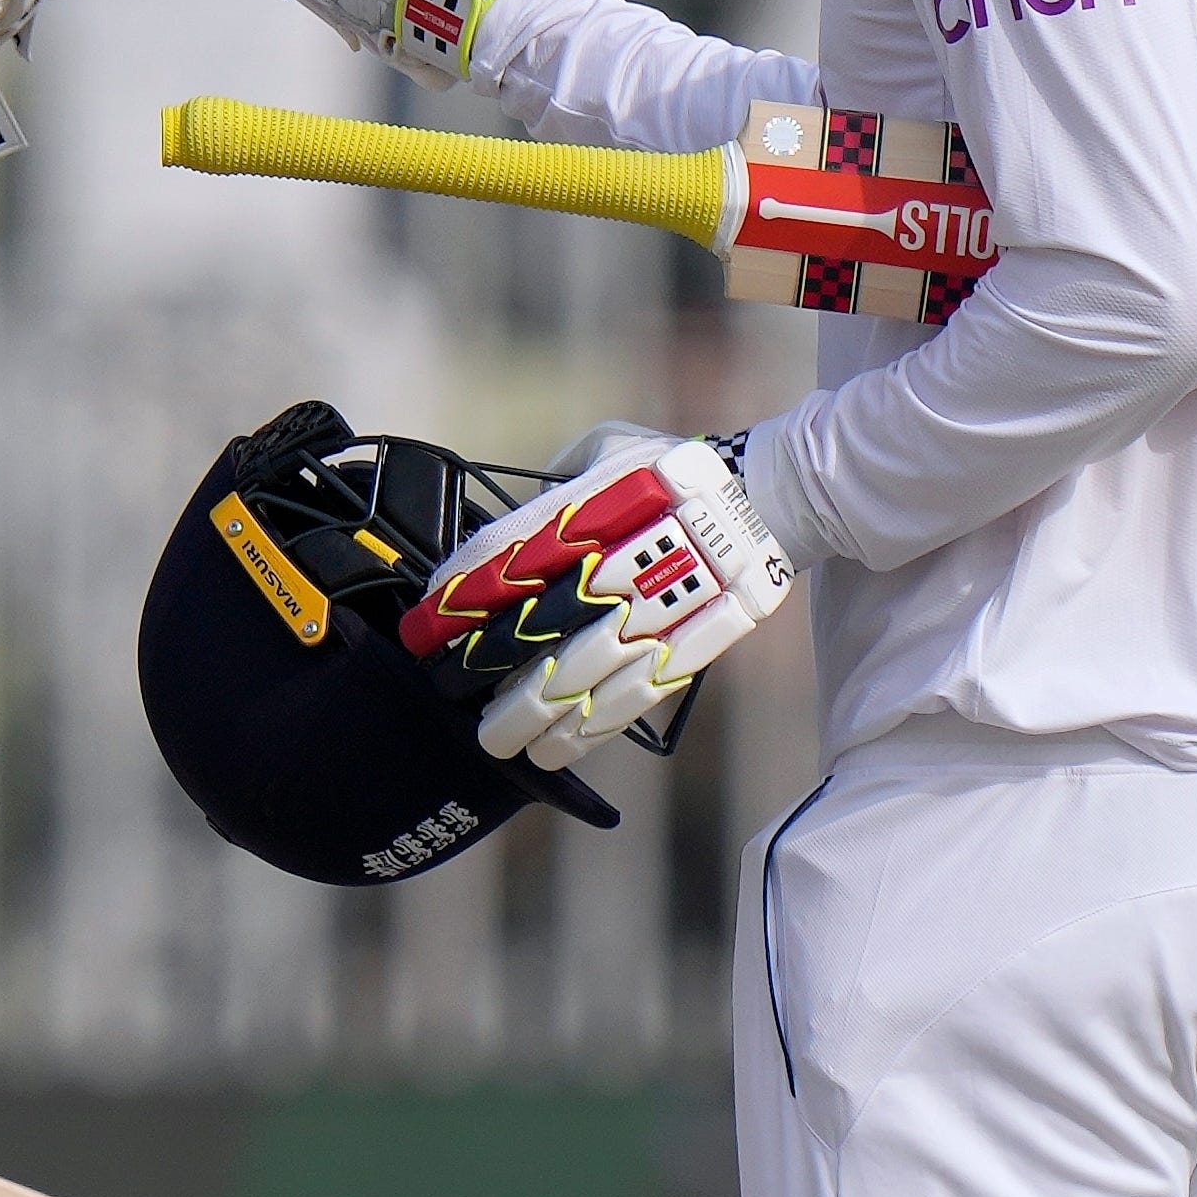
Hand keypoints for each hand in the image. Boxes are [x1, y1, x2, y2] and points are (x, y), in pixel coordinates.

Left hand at [400, 435, 792, 766]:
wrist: (770, 497)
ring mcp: (658, 609)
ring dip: (531, 713)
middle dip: (485, 666)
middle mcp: (622, 562)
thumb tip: (511, 528)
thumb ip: (557, 484)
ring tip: (494, 740)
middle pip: (537, 625)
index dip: (461, 598)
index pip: (509, 558)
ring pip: (582, 674)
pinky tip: (553, 750)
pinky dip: (587, 731)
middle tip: (446, 690)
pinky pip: (631, 698)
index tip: (426, 626)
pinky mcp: (690, 645)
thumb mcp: (611, 447)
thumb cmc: (675, 470)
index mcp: (597, 509)